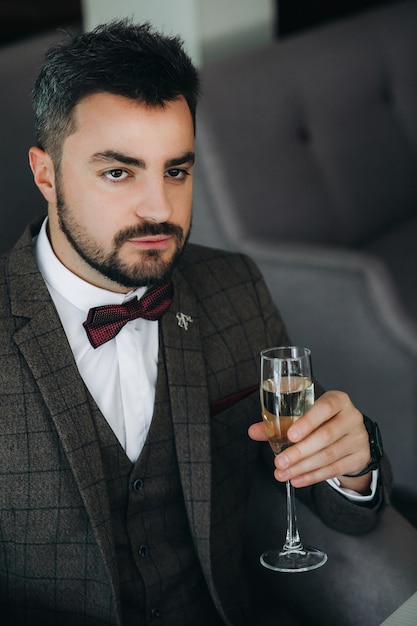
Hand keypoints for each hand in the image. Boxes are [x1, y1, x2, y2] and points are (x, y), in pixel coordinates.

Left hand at [248, 390, 371, 493]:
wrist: (352, 434)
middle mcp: (351, 417)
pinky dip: (313, 476)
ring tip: (283, 473)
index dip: (307, 422)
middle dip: (299, 452)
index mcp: (338, 400)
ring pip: (328, 455)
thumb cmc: (323, 421)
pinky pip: (334, 469)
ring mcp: (358, 438)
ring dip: (303, 467)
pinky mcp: (360, 457)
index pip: (324, 408)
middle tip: (279, 461)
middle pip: (325, 436)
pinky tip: (297, 479)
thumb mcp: (306, 415)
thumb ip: (280, 423)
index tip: (290, 435)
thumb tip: (253, 431)